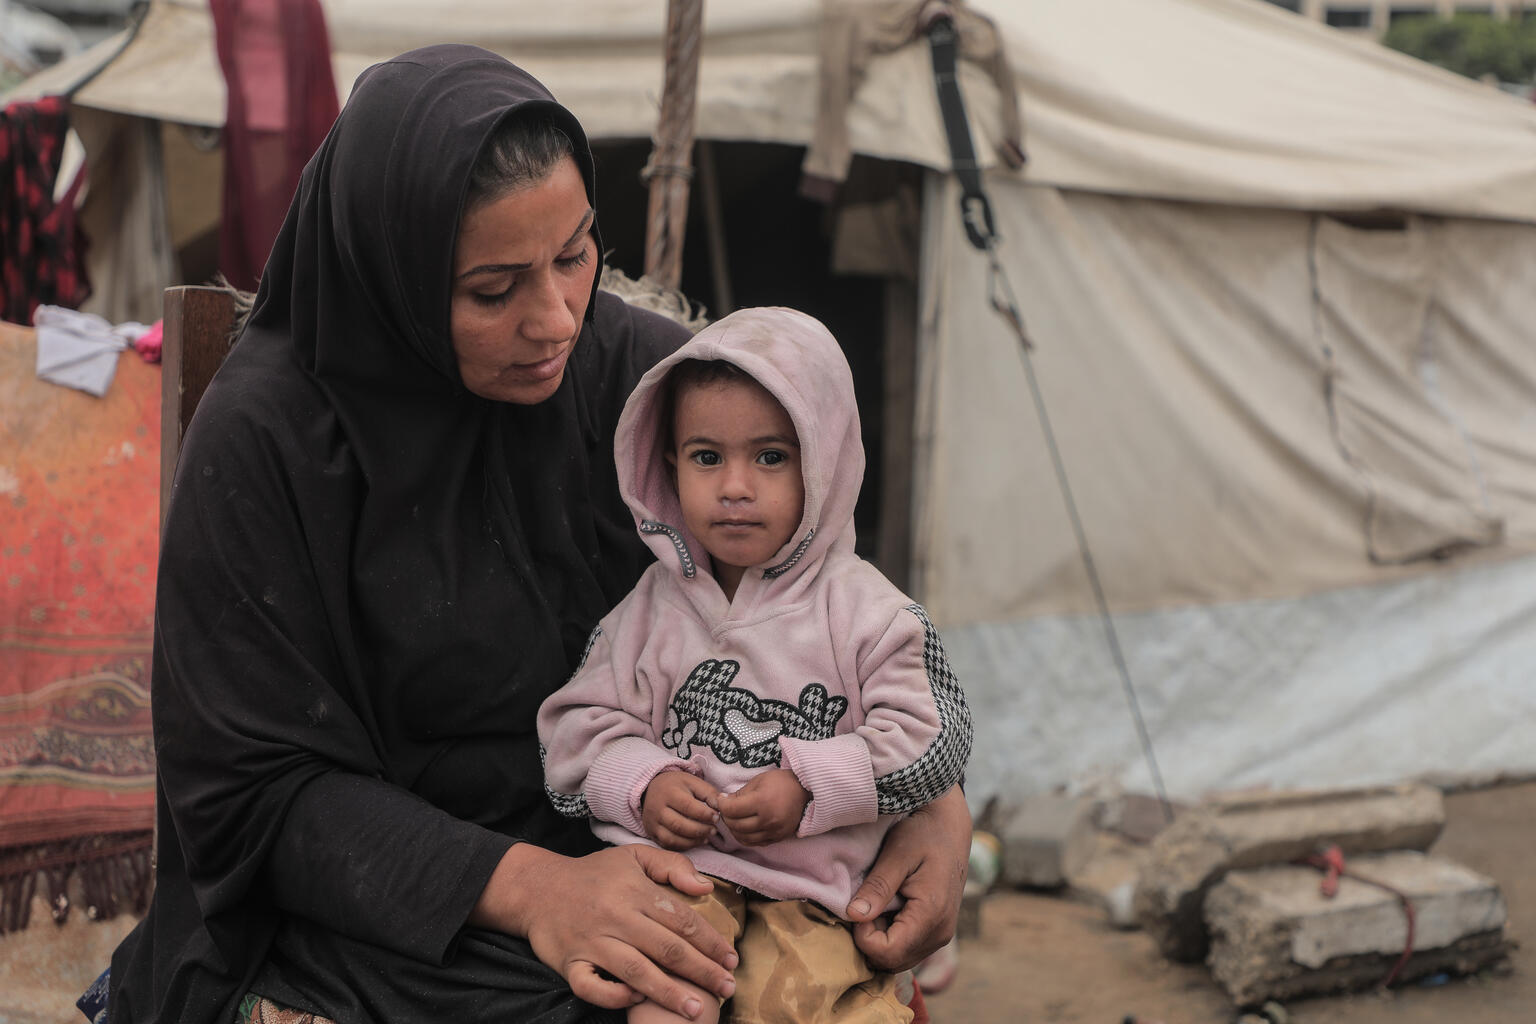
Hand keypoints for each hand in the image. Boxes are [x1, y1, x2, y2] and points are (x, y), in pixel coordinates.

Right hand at [472, 843, 737, 1019]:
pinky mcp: (569, 964)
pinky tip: (635, 1000)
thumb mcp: (633, 856)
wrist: (538, 888)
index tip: (731, 959)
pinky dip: (614, 995)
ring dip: (669, 992)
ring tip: (696, 1009)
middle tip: (727, 987)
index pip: (681, 919)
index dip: (710, 941)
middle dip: (701, 970)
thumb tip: (706, 888)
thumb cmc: (593, 874)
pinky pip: (592, 986)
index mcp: (634, 891)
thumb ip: (671, 866)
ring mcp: (591, 943)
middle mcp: (616, 917)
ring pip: (636, 971)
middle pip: (666, 948)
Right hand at [642, 770, 719, 849]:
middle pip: (680, 825)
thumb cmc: (676, 786)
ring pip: (673, 838)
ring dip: (693, 841)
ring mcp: (653, 823)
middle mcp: (658, 809)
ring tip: (707, 837)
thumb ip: (708, 792)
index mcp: (669, 792)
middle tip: (714, 830)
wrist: (651, 789)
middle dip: (700, 830)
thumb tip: (721, 805)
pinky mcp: (652, 833)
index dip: (705, 814)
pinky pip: (668, 845)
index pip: (688, 807)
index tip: (717, 817)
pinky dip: (684, 846)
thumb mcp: (692, 782)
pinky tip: (695, 841)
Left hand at [715, 769, 808, 845]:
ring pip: (743, 837)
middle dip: (726, 817)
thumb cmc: (781, 782)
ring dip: (733, 829)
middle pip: (735, 825)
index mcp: (762, 802)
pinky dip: (745, 837)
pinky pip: (755, 843)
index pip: (731, 809)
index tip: (720, 800)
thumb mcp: (758, 781)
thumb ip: (740, 793)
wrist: (805, 792)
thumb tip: (723, 802)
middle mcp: (768, 819)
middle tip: (726, 809)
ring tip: (733, 819)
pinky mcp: (777, 838)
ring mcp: (773, 831)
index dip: (721, 804)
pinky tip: (743, 828)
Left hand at [846, 784, 968, 971]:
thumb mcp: (897, 854)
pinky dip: (890, 937)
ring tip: (874, 905)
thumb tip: (854, 916)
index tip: (856, 909)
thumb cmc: (923, 835)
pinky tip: (884, 910)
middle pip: (892, 962)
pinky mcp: (937, 932)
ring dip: (878, 940)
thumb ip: (878, 887)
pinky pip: (907, 950)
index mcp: (931, 915)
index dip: (863, 937)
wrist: (950, 828)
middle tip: (862, 906)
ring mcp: (940, 935)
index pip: (888, 952)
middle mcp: (940, 933)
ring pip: (899, 960)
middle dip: (868, 941)